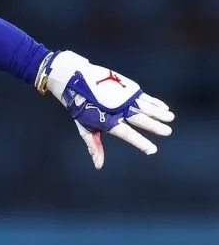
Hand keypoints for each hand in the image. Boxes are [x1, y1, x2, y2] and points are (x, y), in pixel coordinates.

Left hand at [37, 51, 174, 169]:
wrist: (73, 79)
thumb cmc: (80, 108)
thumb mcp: (84, 128)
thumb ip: (95, 146)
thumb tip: (98, 165)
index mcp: (107, 121)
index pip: (126, 134)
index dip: (140, 142)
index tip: (152, 150)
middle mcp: (117, 108)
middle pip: (139, 118)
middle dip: (154, 126)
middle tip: (167, 132)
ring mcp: (122, 96)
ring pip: (144, 105)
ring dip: (158, 112)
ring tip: (171, 118)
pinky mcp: (124, 86)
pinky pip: (142, 96)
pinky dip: (154, 102)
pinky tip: (164, 107)